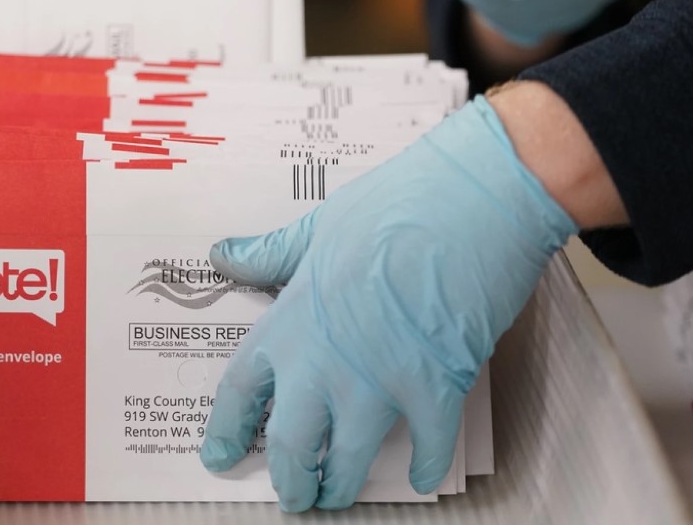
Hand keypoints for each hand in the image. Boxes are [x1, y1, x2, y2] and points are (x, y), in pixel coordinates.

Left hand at [199, 97, 576, 510]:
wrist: (471, 198)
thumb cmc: (396, 203)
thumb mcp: (320, 225)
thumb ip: (274, 253)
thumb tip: (226, 255)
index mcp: (294, 318)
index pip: (244, 386)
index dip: (230, 426)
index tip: (221, 453)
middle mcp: (326, 360)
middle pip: (293, 440)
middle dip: (290, 477)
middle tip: (292, 494)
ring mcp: (380, 378)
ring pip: (350, 458)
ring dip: (342, 486)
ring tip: (338, 497)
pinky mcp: (436, 386)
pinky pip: (426, 445)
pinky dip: (425, 465)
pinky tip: (422, 476)